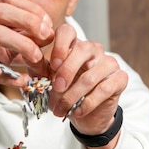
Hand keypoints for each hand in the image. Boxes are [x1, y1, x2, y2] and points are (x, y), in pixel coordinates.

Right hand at [0, 0, 53, 123]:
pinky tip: (24, 81)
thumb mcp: (2, 45)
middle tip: (47, 37)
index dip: (31, 10)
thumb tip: (48, 31)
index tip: (49, 26)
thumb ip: (21, 34)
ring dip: (22, 45)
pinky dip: (11, 76)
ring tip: (37, 58)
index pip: (7, 0)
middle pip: (0, 12)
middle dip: (29, 22)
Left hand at [44, 23, 127, 148]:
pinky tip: (77, 111)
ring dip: (73, 96)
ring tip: (62, 109)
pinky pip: (103, 89)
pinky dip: (87, 103)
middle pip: (82, 50)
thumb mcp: (48, 81)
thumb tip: (27, 55)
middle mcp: (93, 50)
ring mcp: (109, 63)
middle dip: (67, 71)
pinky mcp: (120, 78)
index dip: (60, 45)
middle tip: (57, 88)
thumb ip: (39, 69)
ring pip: (91, 76)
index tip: (53, 64)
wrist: (85, 116)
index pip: (68, 32)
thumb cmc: (66, 94)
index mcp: (74, 45)